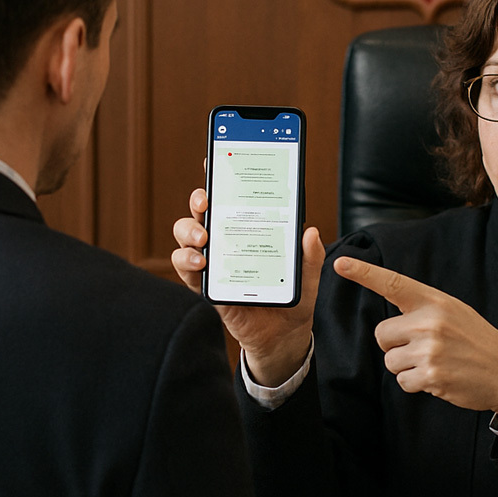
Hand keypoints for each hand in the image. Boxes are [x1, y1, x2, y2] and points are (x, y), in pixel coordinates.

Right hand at [171, 188, 323, 385]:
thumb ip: (310, 255)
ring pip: (186, 237)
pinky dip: (188, 264)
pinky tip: (202, 264)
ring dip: (188, 232)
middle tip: (206, 203)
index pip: (231, 198)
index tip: (213, 162)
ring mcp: (215, 262)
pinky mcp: (208, 286)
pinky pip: (188, 271)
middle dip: (198, 201)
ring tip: (204, 240)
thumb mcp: (308, 275)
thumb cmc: (293, 296)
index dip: (218, 178)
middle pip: (201, 212)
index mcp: (248, 228)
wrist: (284, 334)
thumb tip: (311, 232)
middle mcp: (227, 240)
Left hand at [333, 257, 497, 420]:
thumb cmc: (476, 341)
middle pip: (381, 335)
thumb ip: (422, 309)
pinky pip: (402, 381)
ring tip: (435, 362)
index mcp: (434, 301)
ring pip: (390, 360)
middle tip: (423, 347)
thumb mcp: (453, 312)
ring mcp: (430, 349)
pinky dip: (416, 384)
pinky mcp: (431, 376)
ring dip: (407, 366)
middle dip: (394, 345)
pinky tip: (438, 378)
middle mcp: (430, 321)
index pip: (393, 283)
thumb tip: (391, 320)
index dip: (364, 273)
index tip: (339, 263)